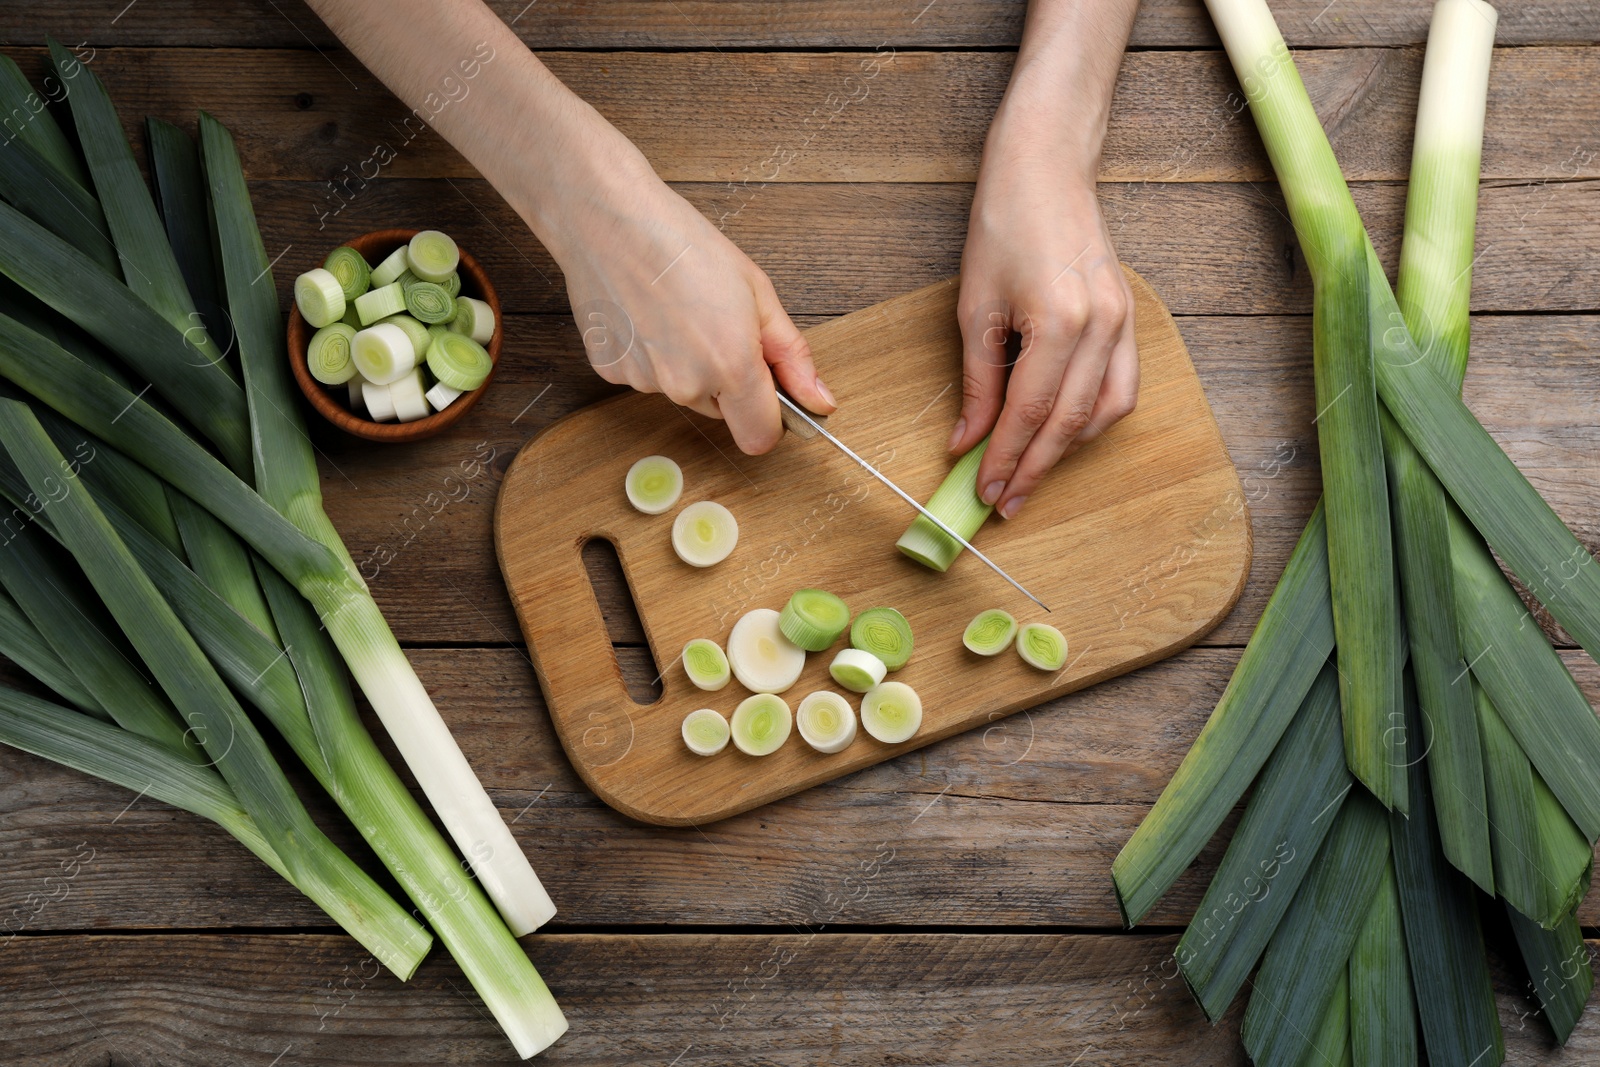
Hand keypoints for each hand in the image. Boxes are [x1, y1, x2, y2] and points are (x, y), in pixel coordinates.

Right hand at [549, 164, 834, 454]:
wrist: (607, 216)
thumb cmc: (683, 243)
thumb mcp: (758, 292)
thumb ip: (792, 356)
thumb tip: (820, 400)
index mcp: (731, 366)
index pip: (761, 438)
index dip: (771, 417)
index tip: (768, 390)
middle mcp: (686, 385)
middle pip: (723, 412)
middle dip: (729, 381)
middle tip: (717, 323)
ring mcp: (644, 383)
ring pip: (684, 392)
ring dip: (689, 366)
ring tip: (678, 311)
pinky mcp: (610, 373)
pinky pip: (647, 377)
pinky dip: (653, 355)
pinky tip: (648, 314)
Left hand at [950, 150, 1138, 520]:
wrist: (1047, 165)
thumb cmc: (1004, 222)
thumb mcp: (974, 306)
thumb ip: (977, 380)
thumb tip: (968, 439)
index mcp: (1059, 322)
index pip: (1029, 413)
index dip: (1005, 459)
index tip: (983, 492)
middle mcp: (1102, 326)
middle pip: (1068, 423)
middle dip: (1034, 469)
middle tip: (1004, 503)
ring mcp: (1124, 321)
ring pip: (1104, 413)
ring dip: (1068, 451)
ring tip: (1030, 473)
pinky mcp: (1129, 317)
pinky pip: (1122, 387)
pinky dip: (1094, 419)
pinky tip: (1065, 434)